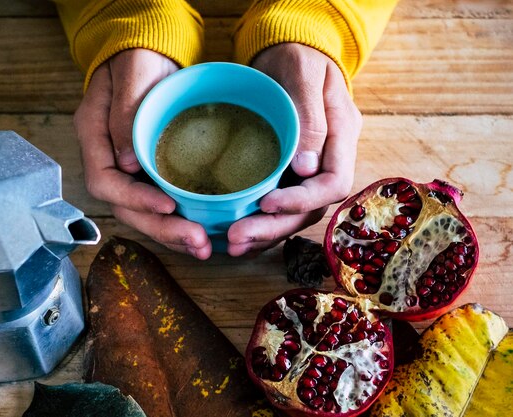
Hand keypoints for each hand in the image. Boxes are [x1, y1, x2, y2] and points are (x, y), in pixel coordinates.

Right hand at [74, 49, 211, 258]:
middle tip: (196, 240)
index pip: (105, 181)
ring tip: (203, 247)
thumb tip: (127, 163)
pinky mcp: (148, 171)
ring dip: (172, 233)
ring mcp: (127, 167)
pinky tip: (200, 232)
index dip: (135, 199)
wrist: (149, 54)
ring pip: (142, 212)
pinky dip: (178, 221)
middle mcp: (107, 157)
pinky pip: (158, 203)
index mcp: (95, 135)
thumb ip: (125, 111)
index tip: (168, 206)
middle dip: (160, 228)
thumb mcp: (133, 72)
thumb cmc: (138, 56)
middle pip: (125, 206)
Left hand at [227, 43, 362, 255]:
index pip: (334, 182)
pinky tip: (235, 233)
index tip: (267, 203)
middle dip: (275, 226)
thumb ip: (310, 118)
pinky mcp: (287, 172)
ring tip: (231, 243)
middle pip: (311, 208)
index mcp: (341, 135)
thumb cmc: (298, 55)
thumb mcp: (303, 74)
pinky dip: (258, 222)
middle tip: (237, 237)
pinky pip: (278, 206)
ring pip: (294, 214)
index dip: (302, 200)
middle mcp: (328, 158)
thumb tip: (306, 169)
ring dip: (263, 232)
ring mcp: (309, 168)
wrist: (288, 52)